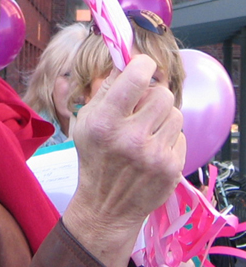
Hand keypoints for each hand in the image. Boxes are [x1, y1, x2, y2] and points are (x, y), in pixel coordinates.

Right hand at [63, 54, 184, 266]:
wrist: (107, 205)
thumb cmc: (94, 156)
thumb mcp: (86, 121)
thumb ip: (105, 90)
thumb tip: (125, 62)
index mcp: (105, 122)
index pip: (134, 79)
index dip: (142, 65)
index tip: (142, 65)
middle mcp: (131, 137)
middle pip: (162, 94)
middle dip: (153, 94)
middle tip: (142, 104)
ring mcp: (154, 154)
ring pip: (175, 114)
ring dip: (162, 116)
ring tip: (147, 128)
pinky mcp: (172, 168)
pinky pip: (181, 136)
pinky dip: (168, 137)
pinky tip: (152, 147)